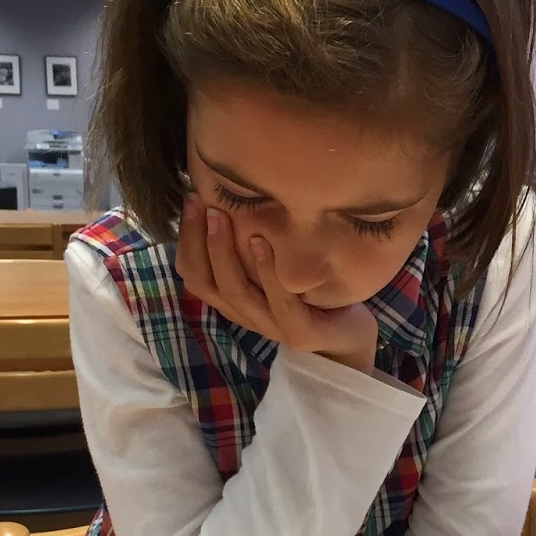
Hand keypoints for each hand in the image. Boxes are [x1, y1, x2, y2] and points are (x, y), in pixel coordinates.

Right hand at [177, 197, 378, 372]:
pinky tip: (261, 243)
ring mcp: (272, 327)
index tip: (191, 200)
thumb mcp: (275, 269)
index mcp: (234, 301)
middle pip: (206, 283)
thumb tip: (235, 197)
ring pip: (235, 293)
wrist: (349, 339)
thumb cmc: (310, 295)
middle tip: (199, 202)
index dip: (186, 240)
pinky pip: (280, 304)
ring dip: (223, 252)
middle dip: (197, 240)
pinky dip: (268, 272)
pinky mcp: (301, 334)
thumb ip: (252, 248)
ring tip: (221, 217)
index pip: (194, 274)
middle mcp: (245, 315)